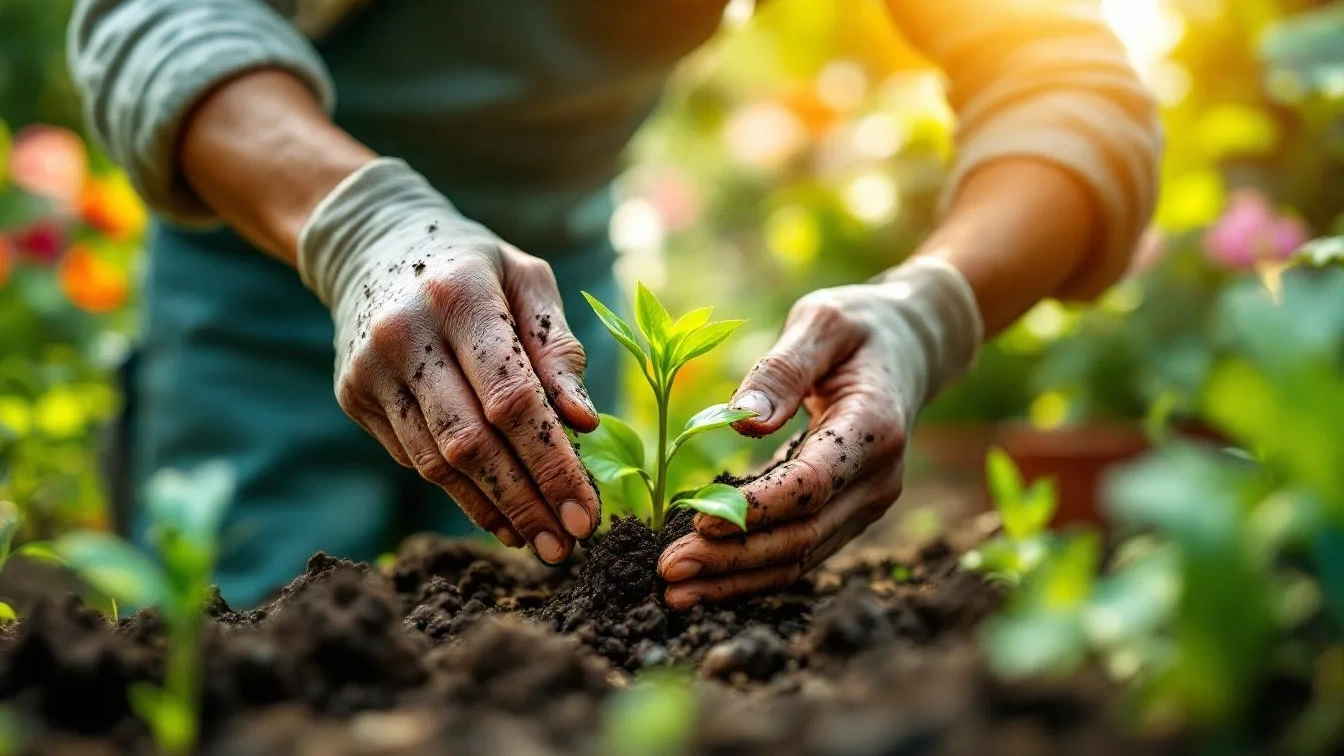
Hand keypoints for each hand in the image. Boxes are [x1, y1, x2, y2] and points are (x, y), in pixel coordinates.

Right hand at [299, 159, 601, 562]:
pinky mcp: (354, 397)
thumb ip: (558, 349)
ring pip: (438, 463)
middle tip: (569, 544)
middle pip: (472, 442)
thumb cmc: (473, 266)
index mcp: (459, 295)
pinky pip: (415, 459)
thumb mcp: (527, 279)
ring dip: (495, 510)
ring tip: (541, 540)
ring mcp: (371, 369)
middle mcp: (406, 334)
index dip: (551, 463)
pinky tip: (499, 515)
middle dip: (527, 501)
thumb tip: (584, 424)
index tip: (589, 511)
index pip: (511, 398)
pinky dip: (460, 495)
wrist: (372, 245)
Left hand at [658, 258, 982, 608]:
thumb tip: (742, 418)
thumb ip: (784, 368)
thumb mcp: (822, 322)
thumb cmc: (859, 327)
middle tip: (668, 571)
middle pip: (802, 534)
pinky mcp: (850, 514)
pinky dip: (754, 572)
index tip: (698, 520)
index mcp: (875, 428)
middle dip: (733, 559)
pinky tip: (707, 582)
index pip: (811, 484)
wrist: (910, 347)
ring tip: (676, 592)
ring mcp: (867, 503)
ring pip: (801, 556)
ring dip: (738, 579)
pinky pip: (801, 551)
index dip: (755, 508)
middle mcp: (878, 478)